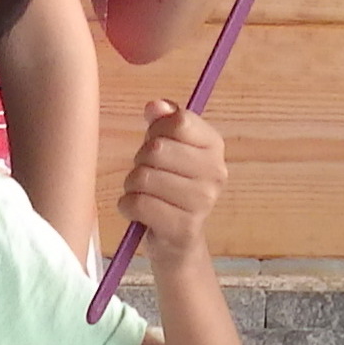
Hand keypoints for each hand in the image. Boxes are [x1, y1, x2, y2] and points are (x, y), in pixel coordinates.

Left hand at [117, 99, 227, 264]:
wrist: (178, 238)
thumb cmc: (169, 184)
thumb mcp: (167, 146)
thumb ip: (163, 121)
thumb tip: (155, 106)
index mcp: (214, 145)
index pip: (179, 121)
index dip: (157, 129)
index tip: (157, 142)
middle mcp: (215, 172)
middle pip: (157, 149)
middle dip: (141, 160)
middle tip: (148, 174)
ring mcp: (203, 201)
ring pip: (144, 177)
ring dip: (132, 185)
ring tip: (144, 193)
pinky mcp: (184, 226)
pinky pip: (138, 204)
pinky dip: (128, 206)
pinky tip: (139, 211)